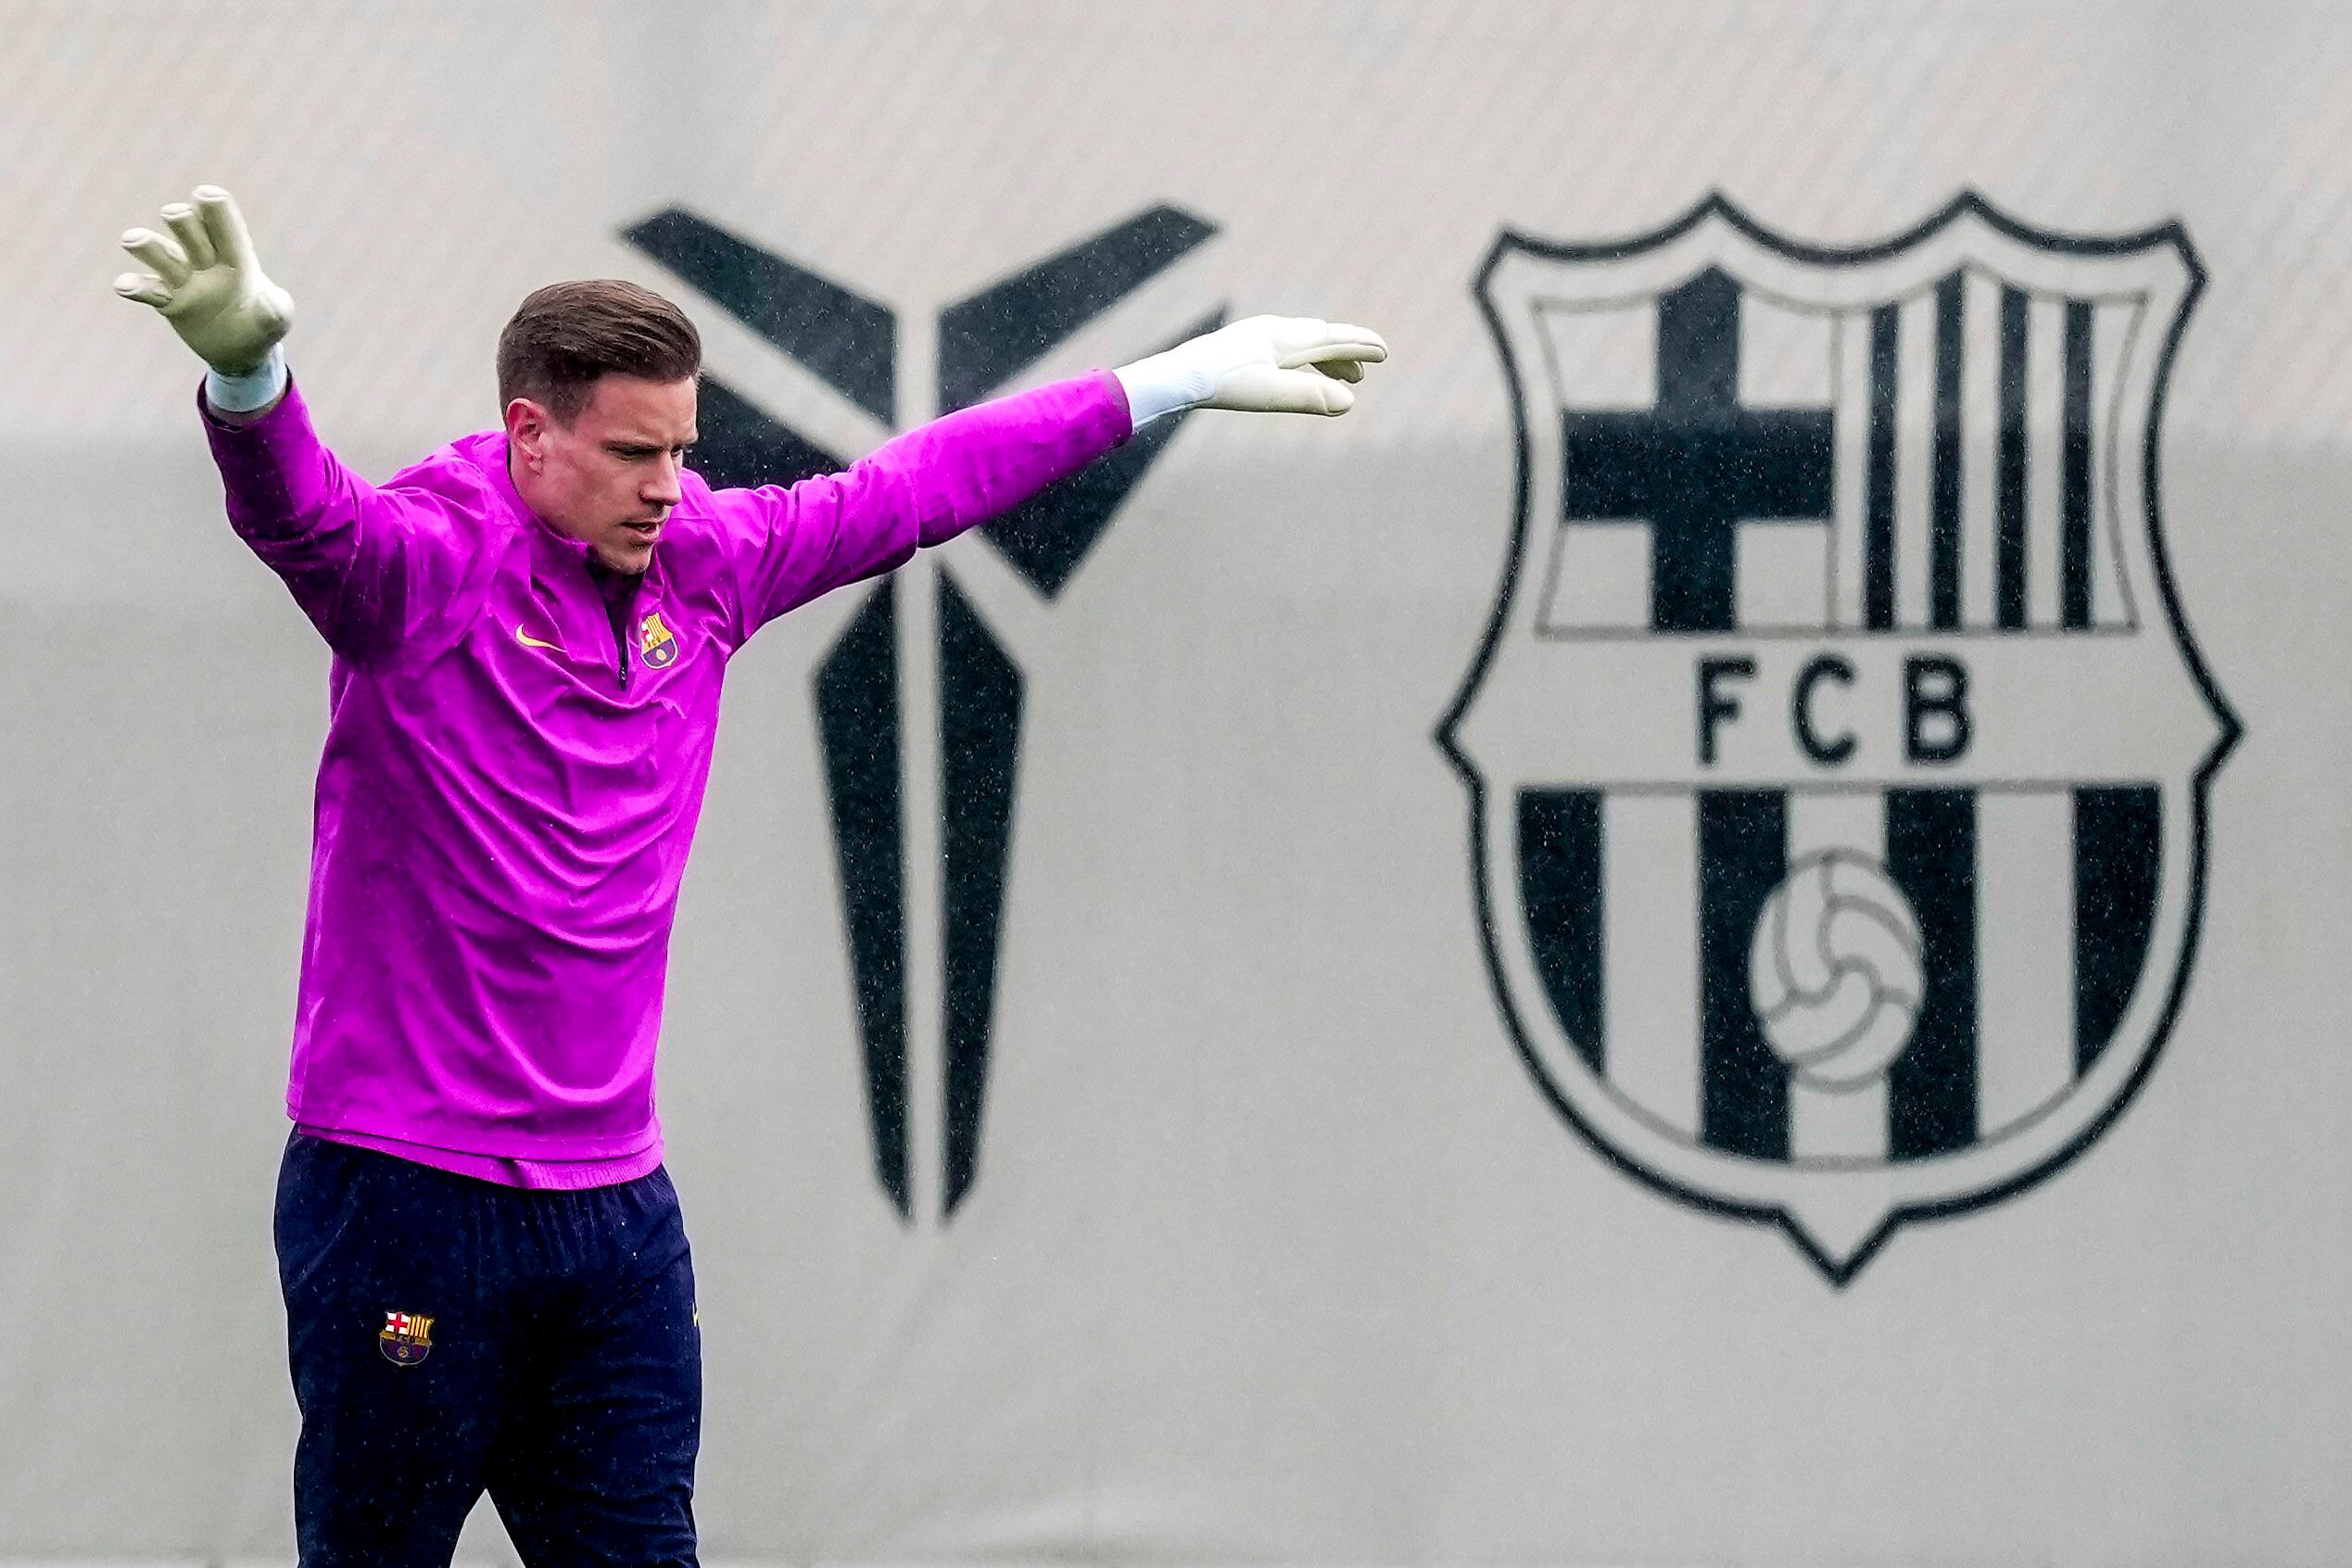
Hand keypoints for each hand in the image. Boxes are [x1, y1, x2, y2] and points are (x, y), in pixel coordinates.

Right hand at [113, 186, 293, 376]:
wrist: (240, 349)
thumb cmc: (262, 322)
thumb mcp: (277, 319)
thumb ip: (276, 311)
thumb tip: (269, 305)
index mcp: (237, 256)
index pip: (226, 227)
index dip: (216, 210)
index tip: (206, 194)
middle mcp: (205, 258)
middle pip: (189, 229)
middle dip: (182, 220)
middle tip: (175, 215)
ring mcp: (183, 277)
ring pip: (161, 252)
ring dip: (148, 245)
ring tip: (133, 240)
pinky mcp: (167, 299)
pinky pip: (147, 288)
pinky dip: (135, 286)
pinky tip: (124, 286)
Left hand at [1116, 315, 1387, 423]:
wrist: (1177, 376)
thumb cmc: (1222, 384)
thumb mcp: (1269, 395)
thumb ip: (1309, 397)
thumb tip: (1349, 403)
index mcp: (1284, 338)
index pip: (1331, 338)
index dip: (1360, 346)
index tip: (1384, 351)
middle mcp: (1274, 332)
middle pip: (1321, 339)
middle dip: (1347, 352)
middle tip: (1369, 368)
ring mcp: (1258, 338)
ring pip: (1304, 346)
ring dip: (1328, 360)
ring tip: (1345, 378)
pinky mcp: (1244, 349)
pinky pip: (1287, 352)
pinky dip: (1305, 363)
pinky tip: (1302, 374)